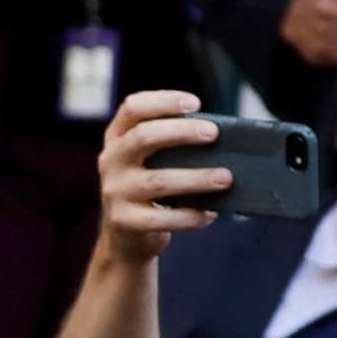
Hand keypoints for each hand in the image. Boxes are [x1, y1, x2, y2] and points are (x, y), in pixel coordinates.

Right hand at [95, 90, 222, 263]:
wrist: (125, 235)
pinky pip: (160, 218)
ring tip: (225, 178)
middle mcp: (111, 161)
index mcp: (118, 138)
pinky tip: (209, 214)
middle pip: (143, 137)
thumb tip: (223, 142)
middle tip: (213, 133)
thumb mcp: (151, 160)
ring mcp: (114, 191)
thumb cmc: (150, 187)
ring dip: (195, 178)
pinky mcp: (123, 221)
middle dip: (181, 132)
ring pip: (157, 180)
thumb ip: (173, 146)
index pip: (132, 108)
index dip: (163, 101)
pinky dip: (189, 216)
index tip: (194, 103)